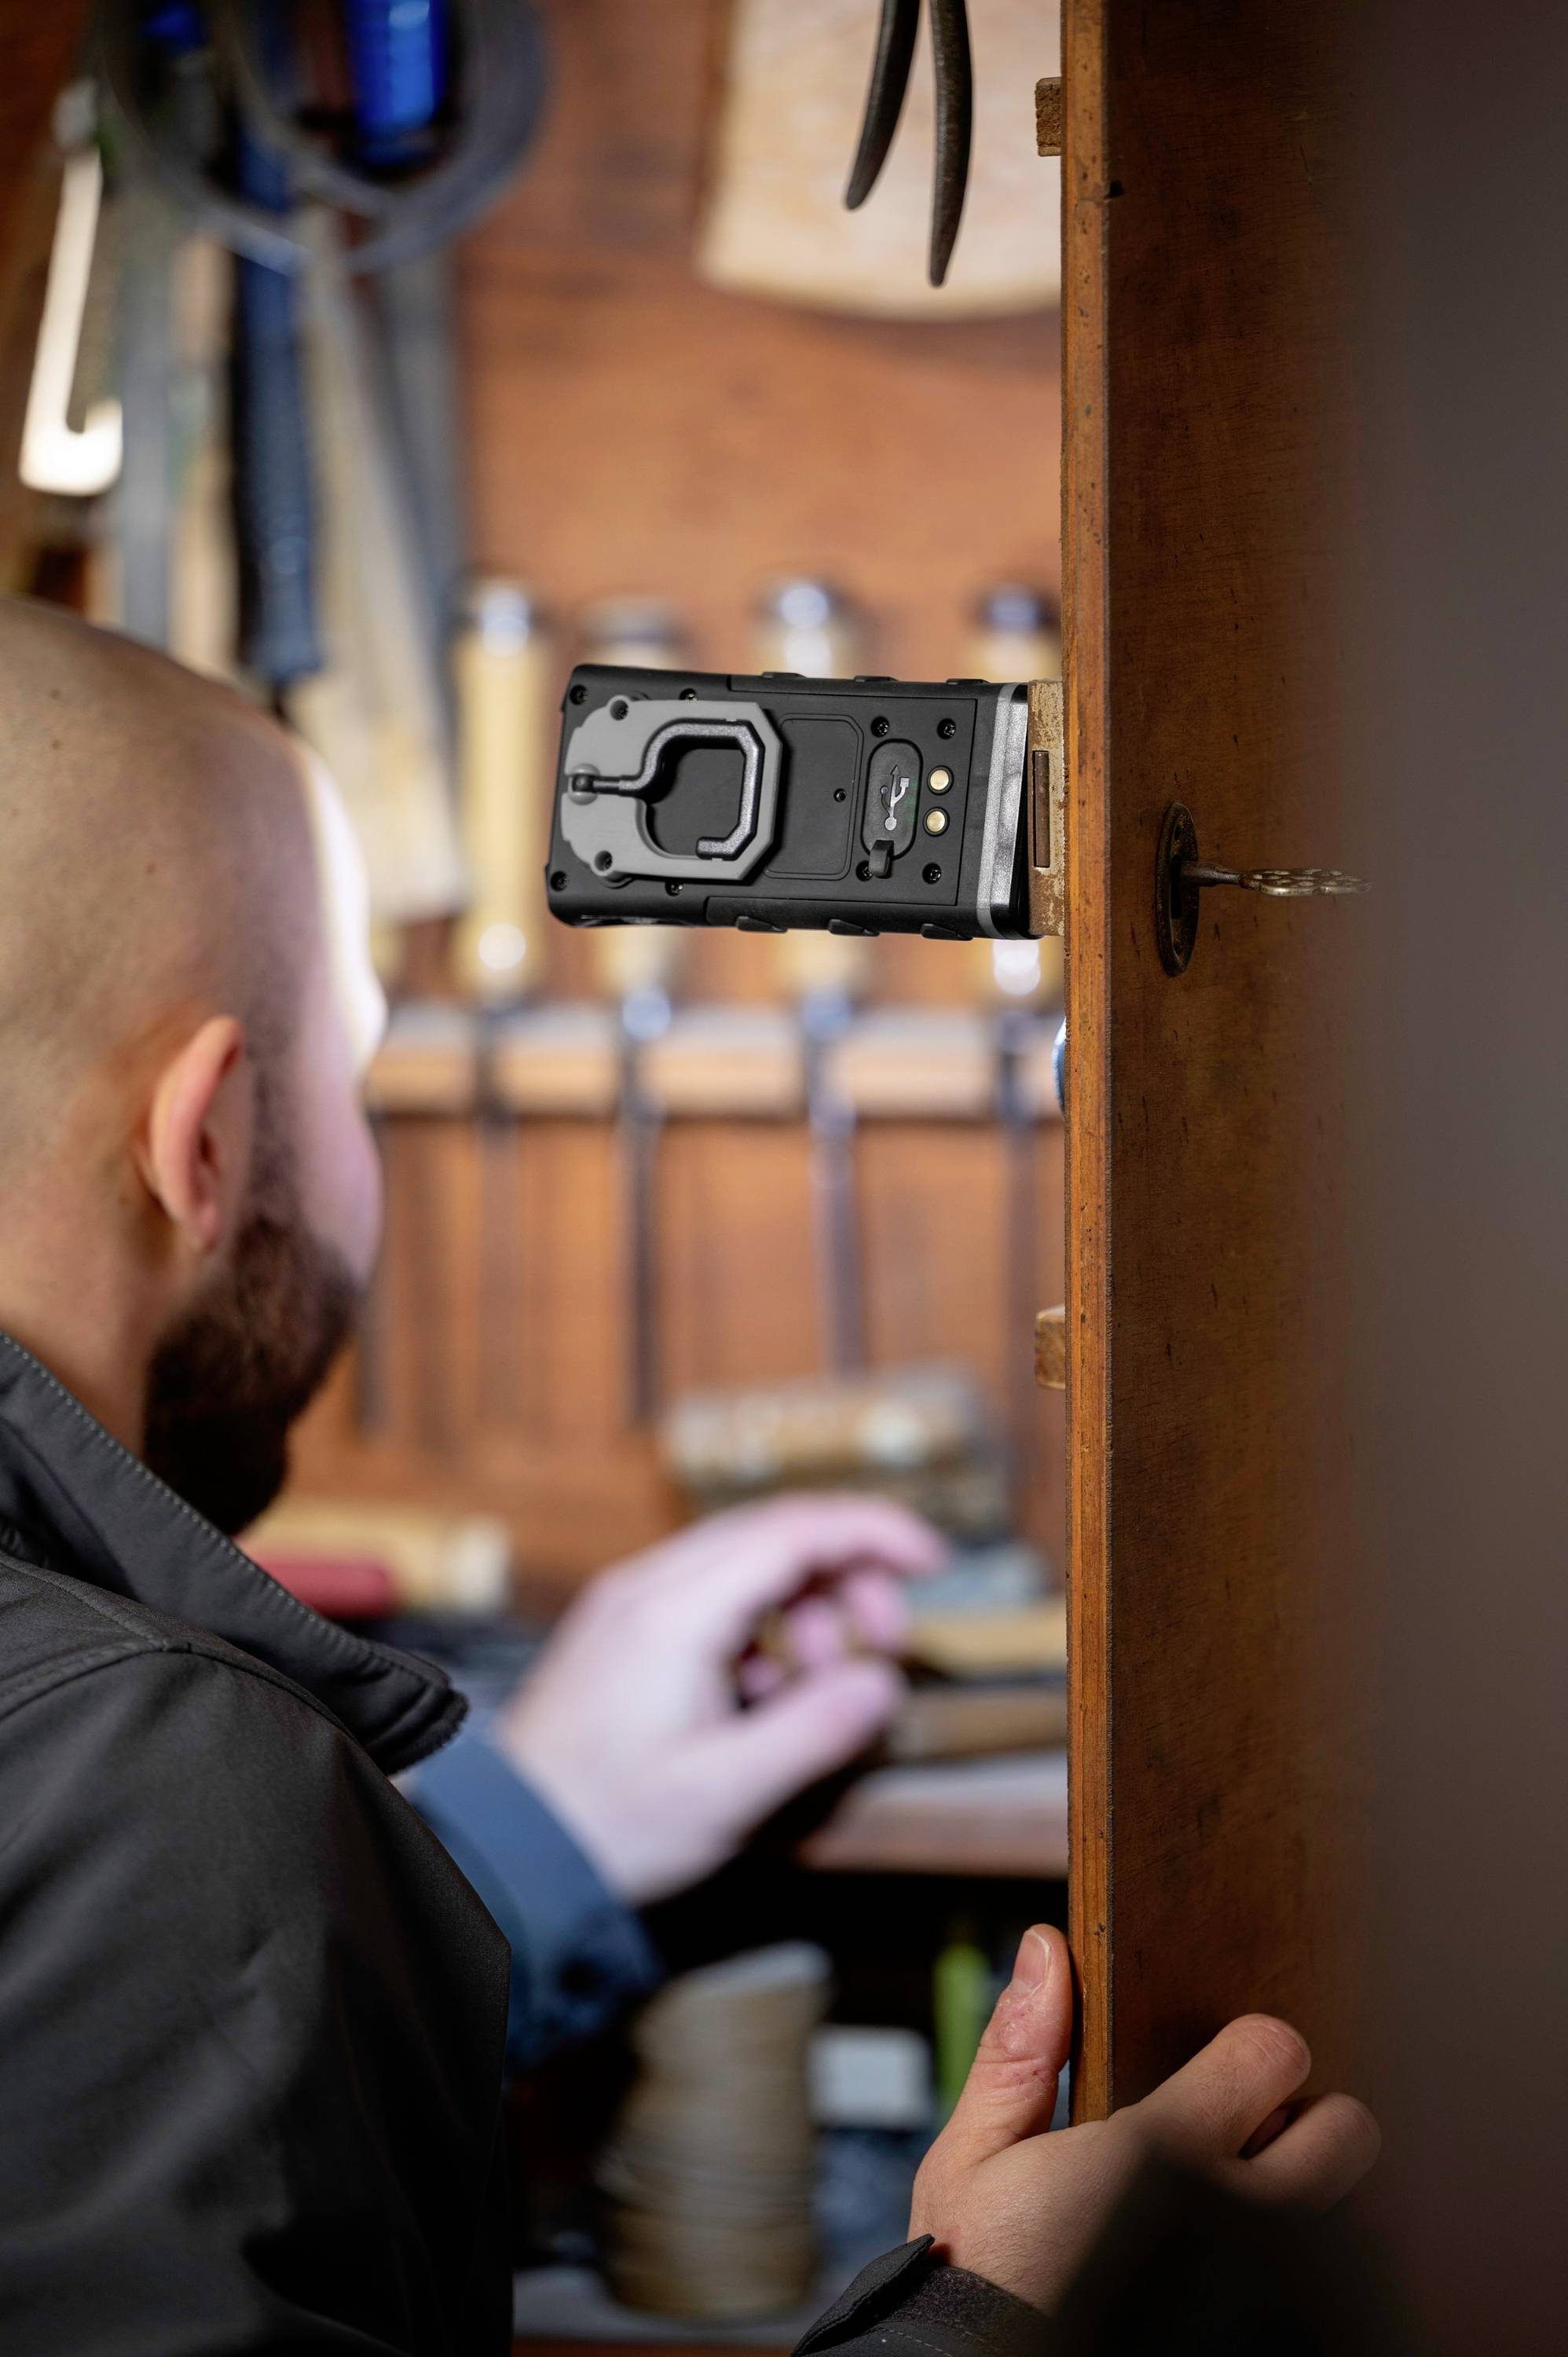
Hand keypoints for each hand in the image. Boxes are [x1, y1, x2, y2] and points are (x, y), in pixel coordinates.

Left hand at [495, 1495, 944, 1904]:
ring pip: (747, 1563)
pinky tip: (766, 1697)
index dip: (874, 1533)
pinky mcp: (625, 1629)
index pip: (794, 1530)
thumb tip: (882, 1684)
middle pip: (776, 1533)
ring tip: (818, 1689)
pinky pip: (714, 1596)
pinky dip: (763, 1629)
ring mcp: (631, 1602)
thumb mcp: (727, 1793)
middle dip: (849, 1576)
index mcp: (676, 1610)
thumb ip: (813, 1731)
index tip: (935, 1561)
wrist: (507, 1848)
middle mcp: (650, 1585)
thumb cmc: (609, 1824)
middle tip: (886, 1645)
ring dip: (807, 1608)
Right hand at [910, 1925, 1380, 2311]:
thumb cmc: (978, 2284)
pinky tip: (1234, 2270)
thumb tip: (1047, 1946)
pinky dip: (1298, 2268)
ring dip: (1302, 2200)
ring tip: (1236, 2217)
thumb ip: (1018, 2052)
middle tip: (1253, 2139)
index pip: (1274, 2052)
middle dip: (1309, 2123)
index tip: (1225, 2068)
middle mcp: (1235, 2224)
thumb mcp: (971, 2163)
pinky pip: (1328, 2290)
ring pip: (1346, 2214)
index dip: (1250, 2051)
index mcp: (1159, 2156)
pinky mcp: (1268, 2333)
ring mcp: (1260, 2291)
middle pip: (1349, 2135)